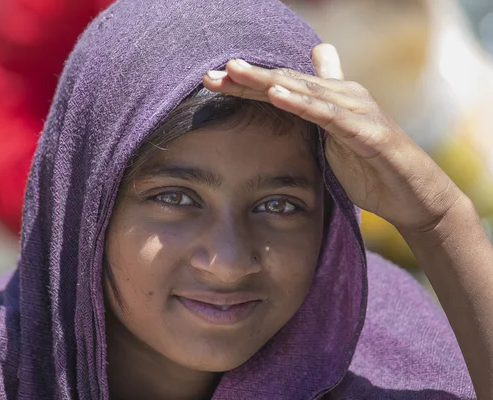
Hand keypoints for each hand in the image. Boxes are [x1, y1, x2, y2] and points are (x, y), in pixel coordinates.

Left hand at [203, 44, 464, 232]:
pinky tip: (276, 94)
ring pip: (302, 92)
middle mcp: (341, 96)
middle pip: (285, 83)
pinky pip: (328, 115)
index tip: (211, 81)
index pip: (279, 87)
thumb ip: (316, 114)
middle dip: (246, 79)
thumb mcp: (335, 140)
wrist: (413, 196)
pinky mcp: (367, 131)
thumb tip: (298, 99)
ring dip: (266, 82)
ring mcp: (355, 110)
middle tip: (211, 74)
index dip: (246, 84)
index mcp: (328, 100)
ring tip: (234, 73)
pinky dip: (302, 103)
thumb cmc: (371, 166)